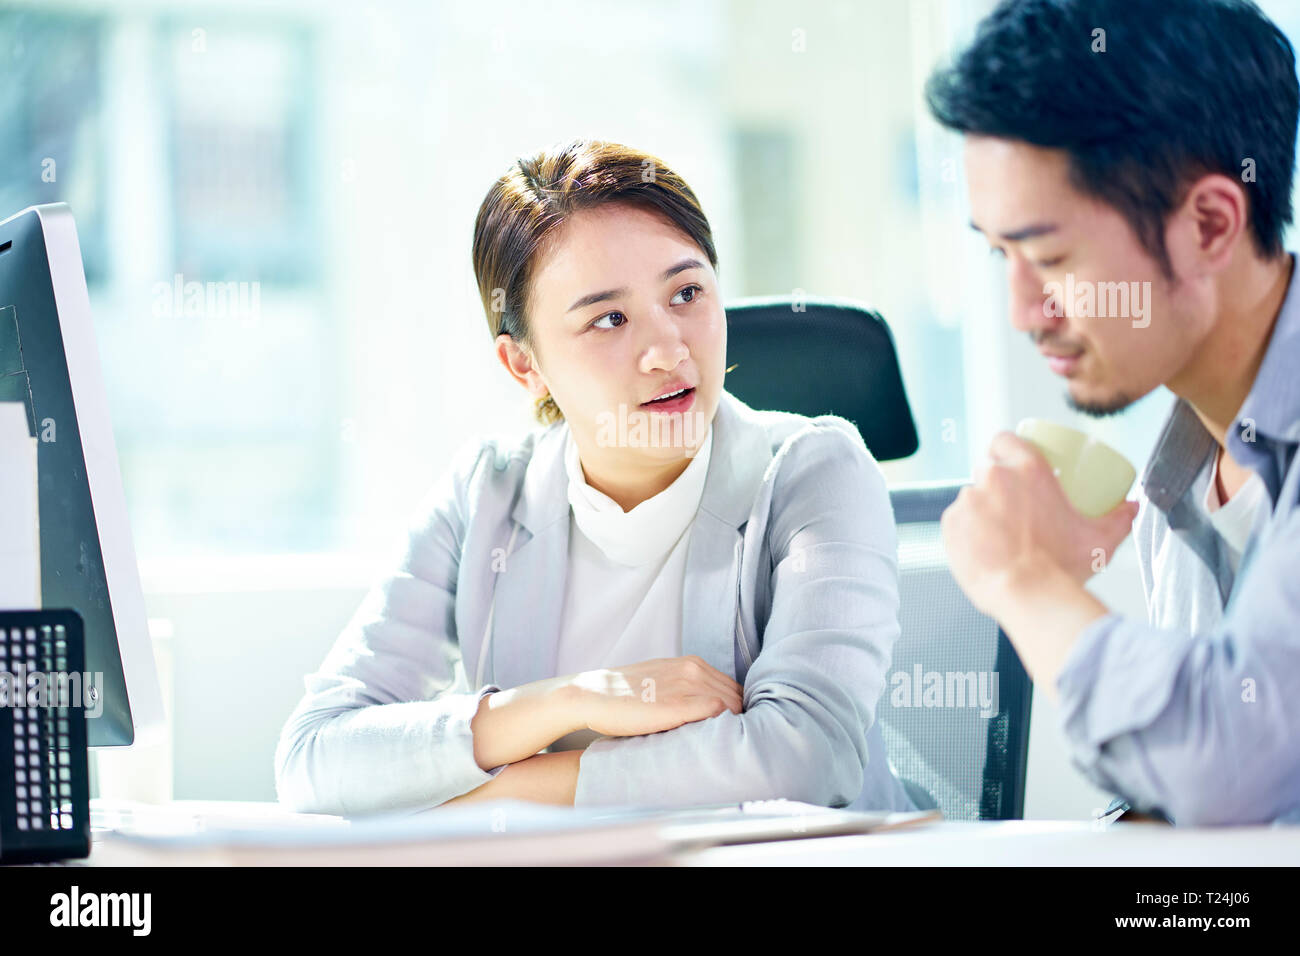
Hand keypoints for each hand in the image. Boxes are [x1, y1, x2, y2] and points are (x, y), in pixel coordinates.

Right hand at [568, 655, 742, 737]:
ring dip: (734, 724)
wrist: (593, 696)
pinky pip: (716, 713)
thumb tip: (712, 709)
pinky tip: (716, 741)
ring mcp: (687, 687)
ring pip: (732, 706)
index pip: (734, 687)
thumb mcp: (662, 681)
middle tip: (735, 740)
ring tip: (728, 745)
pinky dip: (721, 727)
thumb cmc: (624, 695)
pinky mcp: (677, 706)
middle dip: (740, 718)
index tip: (734, 727)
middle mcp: (694, 670)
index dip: (738, 708)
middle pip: (738, 697)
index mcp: (692, 664)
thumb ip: (688, 689)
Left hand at [940, 431, 1139, 618]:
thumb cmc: (1061, 567)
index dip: (1006, 449)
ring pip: (971, 497)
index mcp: (1027, 470)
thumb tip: (1131, 507)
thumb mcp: (1099, 539)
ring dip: (982, 511)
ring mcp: (968, 501)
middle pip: (988, 469)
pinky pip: (957, 522)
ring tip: (999, 535)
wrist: (1027, 595)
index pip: (1006, 439)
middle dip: (997, 485)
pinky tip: (984, 548)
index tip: (1012, 463)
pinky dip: (967, 532)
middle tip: (1013, 507)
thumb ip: (1118, 518)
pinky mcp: (950, 525)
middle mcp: (992, 478)